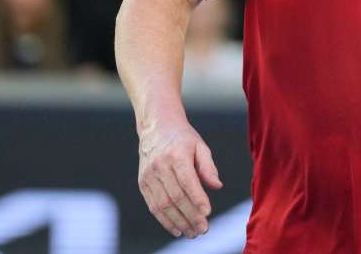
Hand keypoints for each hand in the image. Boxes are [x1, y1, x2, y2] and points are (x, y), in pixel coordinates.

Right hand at [137, 118, 223, 237]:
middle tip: (203, 229)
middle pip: (175, 197)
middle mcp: (160, 166)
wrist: (156, 127)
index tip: (207, 213)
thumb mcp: (200, 146)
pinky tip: (177, 229)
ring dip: (178, 222)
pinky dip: (164, 220)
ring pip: (163, 205)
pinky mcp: (142, 183)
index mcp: (176, 155)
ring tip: (192, 233)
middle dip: (190, 216)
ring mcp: (148, 176)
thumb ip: (208, 167)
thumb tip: (217, 186)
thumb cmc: (183, 138)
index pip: (187, 181)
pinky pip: (153, 206)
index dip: (197, 199)